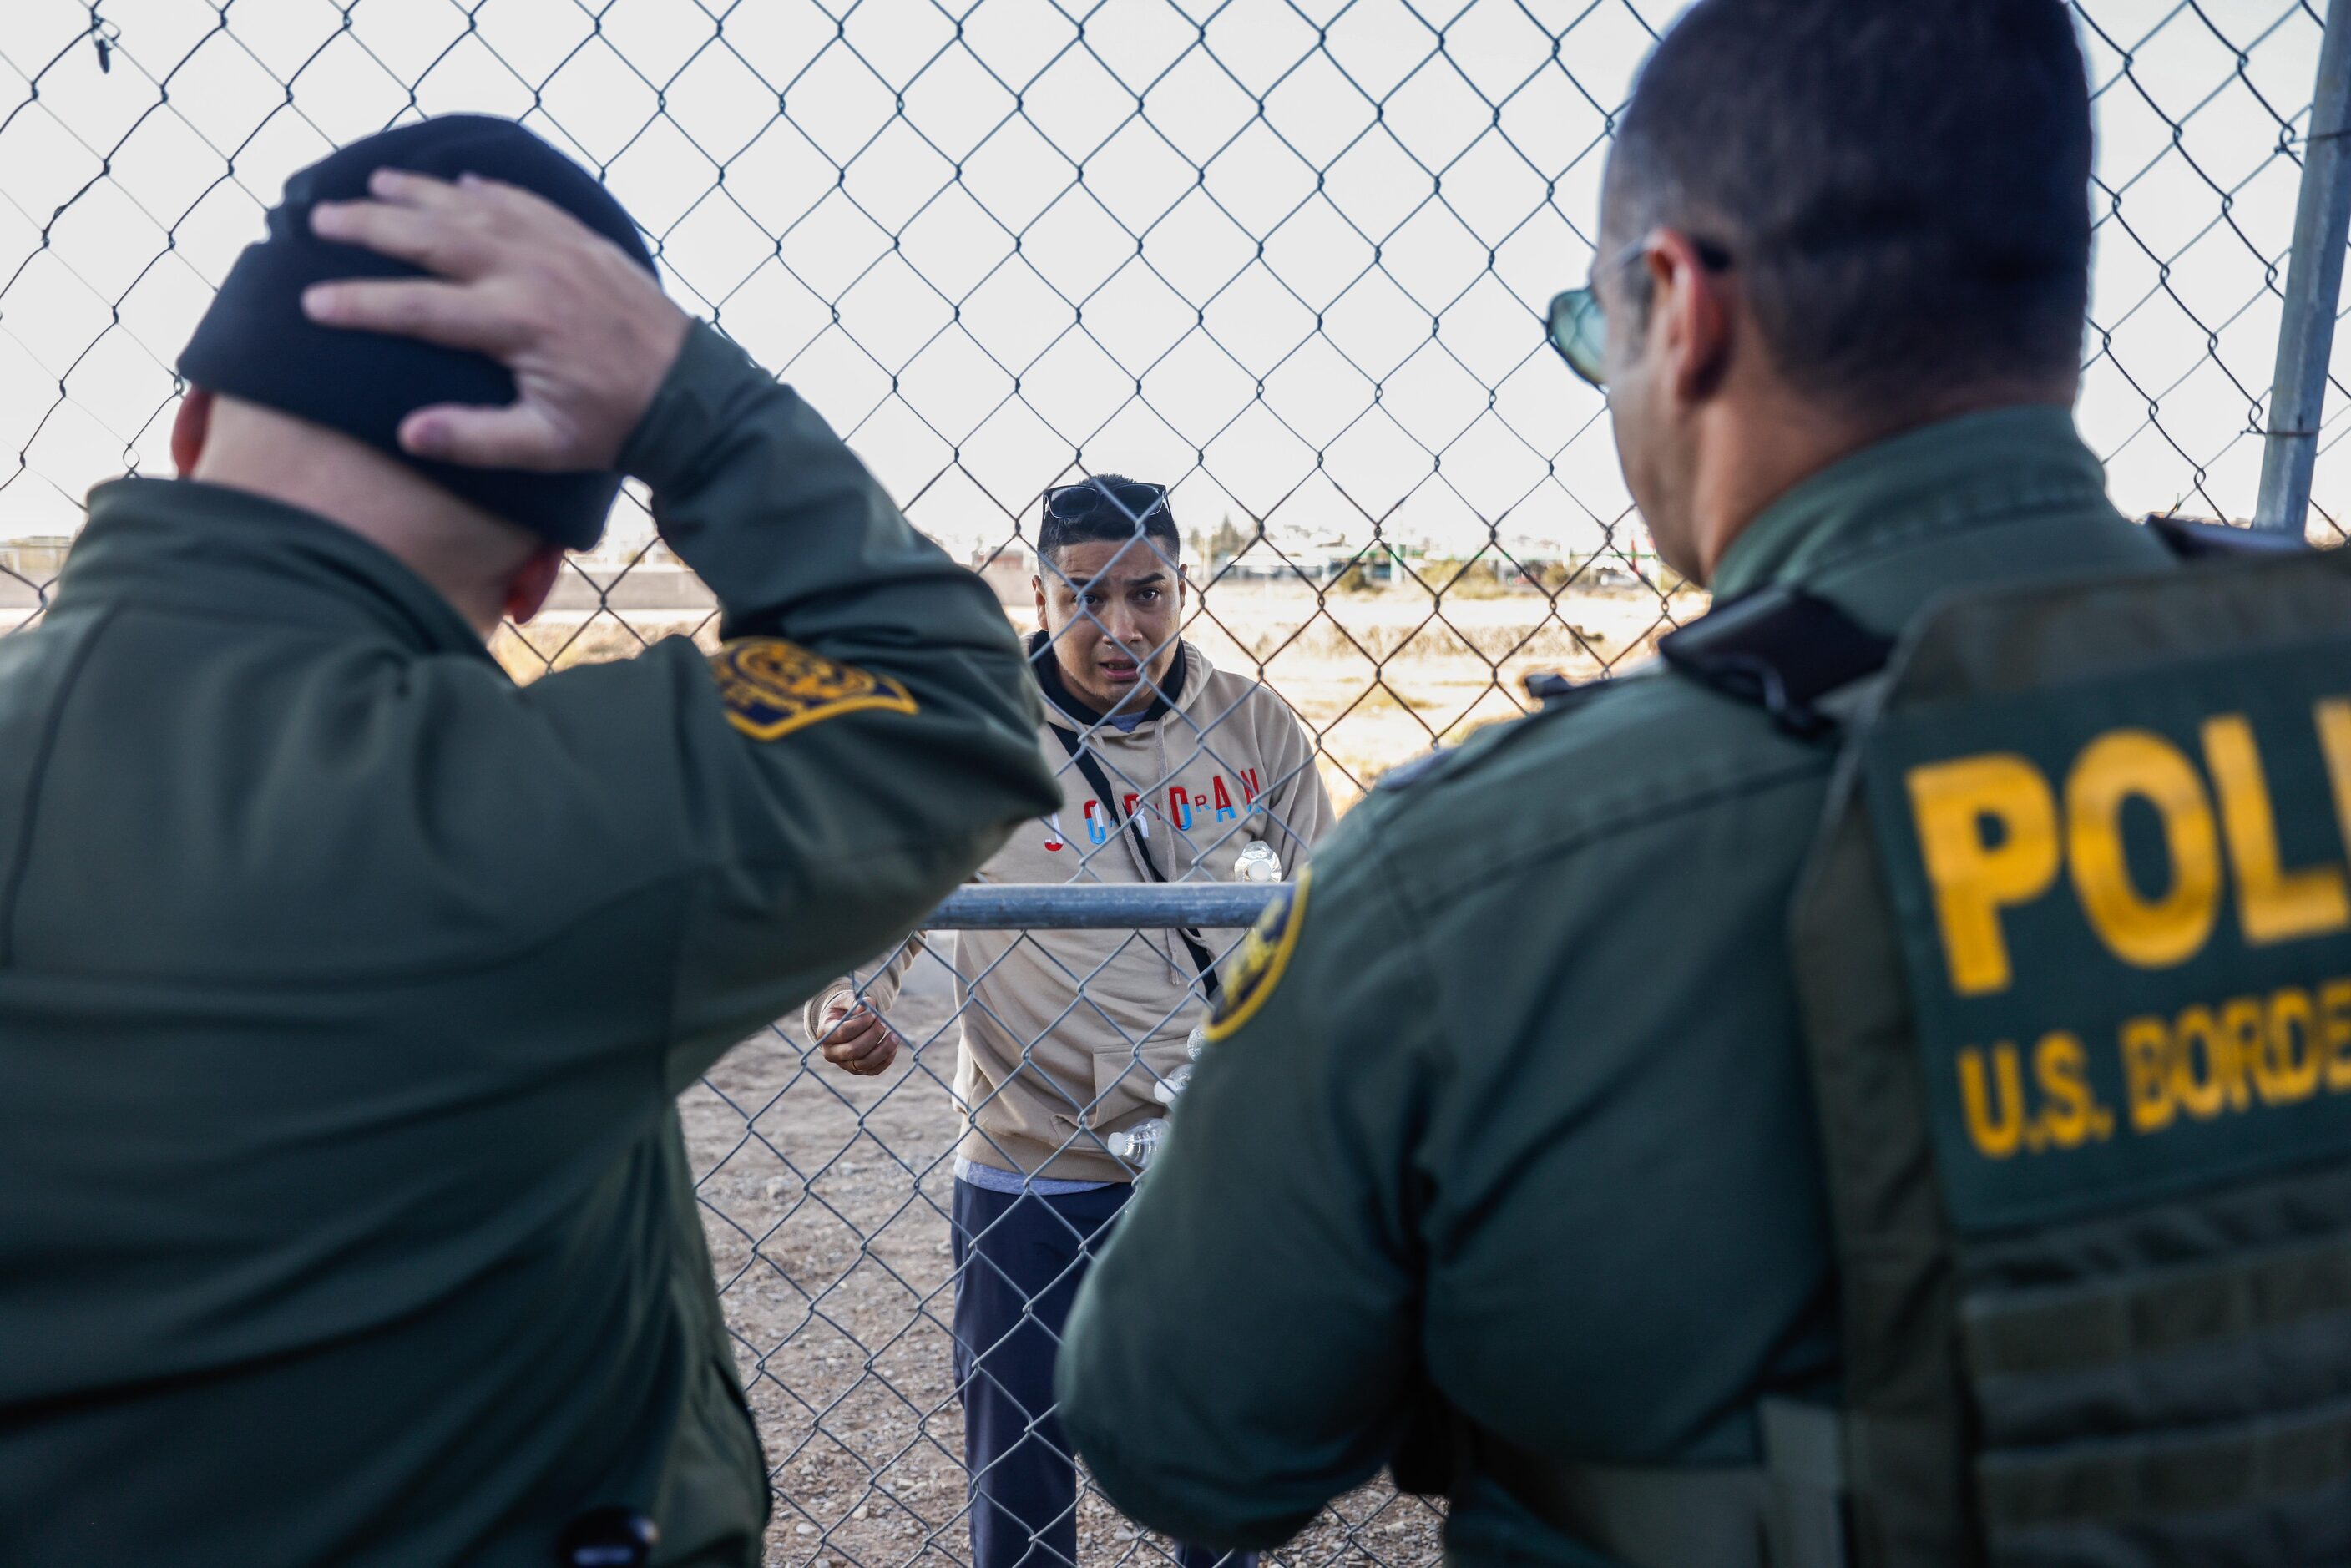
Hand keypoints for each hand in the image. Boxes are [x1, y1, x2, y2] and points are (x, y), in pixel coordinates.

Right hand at [301, 168, 690, 470]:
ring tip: (370, 184)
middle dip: (369, 226)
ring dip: (418, 193)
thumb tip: (407, 434)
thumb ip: (476, 440)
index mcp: (515, 323)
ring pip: (473, 208)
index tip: (310, 303)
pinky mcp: (583, 242)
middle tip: (318, 219)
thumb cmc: (614, 424)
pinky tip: (461, 185)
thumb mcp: (547, 446)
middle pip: (432, 237)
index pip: (417, 308)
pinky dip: (488, 191)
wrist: (691, 394)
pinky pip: (525, 202)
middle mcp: (530, 272)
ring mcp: (558, 249)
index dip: (360, 304)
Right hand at [817, 994, 901, 1076]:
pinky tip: (893, 1046)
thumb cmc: (843, 1010)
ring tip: (894, 1035)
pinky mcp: (856, 1070)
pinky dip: (886, 1059)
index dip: (862, 1023)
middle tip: (883, 1022)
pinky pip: (873, 1070)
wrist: (840, 1023)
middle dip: (873, 1035)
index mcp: (824, 1034)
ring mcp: (843, 1064)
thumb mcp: (844, 1000)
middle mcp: (831, 1053)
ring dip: (883, 1049)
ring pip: (864, 1063)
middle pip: (854, 1050)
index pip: (844, 1032)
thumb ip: (854, 1001)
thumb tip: (868, 1005)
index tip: (874, 1013)